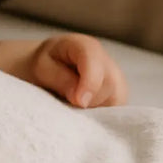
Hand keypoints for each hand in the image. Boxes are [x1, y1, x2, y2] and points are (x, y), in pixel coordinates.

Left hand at [0, 33, 127, 107]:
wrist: (51, 67)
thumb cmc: (46, 65)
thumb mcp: (43, 67)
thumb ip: (60, 79)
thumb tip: (80, 99)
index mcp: (86, 46)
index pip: (95, 63)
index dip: (90, 84)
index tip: (79, 102)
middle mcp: (107, 62)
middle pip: (108, 85)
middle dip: (88, 99)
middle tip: (66, 101)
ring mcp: (117, 80)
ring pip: (115, 101)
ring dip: (93, 108)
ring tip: (71, 102)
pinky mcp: (119, 98)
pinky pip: (115, 112)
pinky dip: (98, 115)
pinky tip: (83, 110)